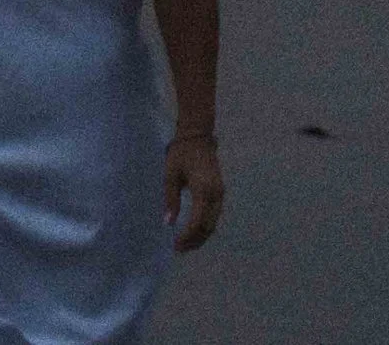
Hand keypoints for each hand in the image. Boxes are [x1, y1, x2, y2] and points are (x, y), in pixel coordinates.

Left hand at [164, 133, 223, 251]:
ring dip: (201, 235)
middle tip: (180, 250)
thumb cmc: (180, 154)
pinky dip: (205, 226)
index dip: (188, 236)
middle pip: (208, 226)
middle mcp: (216, 195)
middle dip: (195, 240)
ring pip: (213, 222)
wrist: (198, 137)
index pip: (198, 221)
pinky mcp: (220, 192)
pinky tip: (194, 231)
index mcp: (204, 190)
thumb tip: (168, 223)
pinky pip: (214, 215)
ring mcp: (220, 194)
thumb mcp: (170, 175)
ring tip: (186, 245)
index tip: (176, 245)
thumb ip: (170, 200)